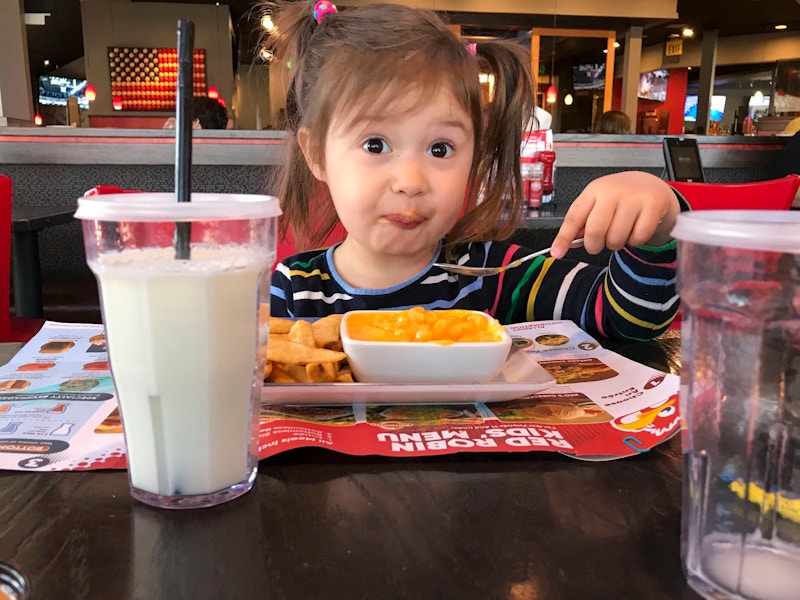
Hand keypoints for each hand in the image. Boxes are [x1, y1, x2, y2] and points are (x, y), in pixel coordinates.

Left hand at [550, 171, 679, 257]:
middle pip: (595, 231)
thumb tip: (563, 246)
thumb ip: (582, 223)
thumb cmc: (620, 198)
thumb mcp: (598, 204)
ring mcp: (634, 197)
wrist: (651, 185)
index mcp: (594, 190)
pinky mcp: (653, 205)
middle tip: (599, 244)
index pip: (574, 216)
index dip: (564, 237)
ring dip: (616, 244)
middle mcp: (612, 191)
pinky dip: (636, 241)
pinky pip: (638, 237)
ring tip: (620, 233)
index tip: (557, 253)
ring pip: (616, 238)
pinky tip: (636, 229)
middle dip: (594, 246)